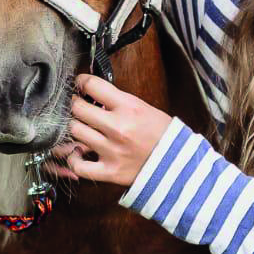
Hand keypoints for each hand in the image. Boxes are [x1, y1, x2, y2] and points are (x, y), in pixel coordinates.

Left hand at [49, 74, 172, 187]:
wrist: (179, 164)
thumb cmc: (163, 135)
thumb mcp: (145, 108)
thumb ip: (118, 102)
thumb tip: (93, 95)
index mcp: (129, 108)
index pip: (93, 86)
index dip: (81, 82)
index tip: (80, 84)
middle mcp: (118, 128)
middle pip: (78, 109)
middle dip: (77, 105)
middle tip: (79, 106)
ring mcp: (112, 150)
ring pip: (75, 132)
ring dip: (76, 128)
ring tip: (82, 128)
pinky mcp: (110, 171)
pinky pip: (79, 165)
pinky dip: (74, 159)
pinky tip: (78, 153)